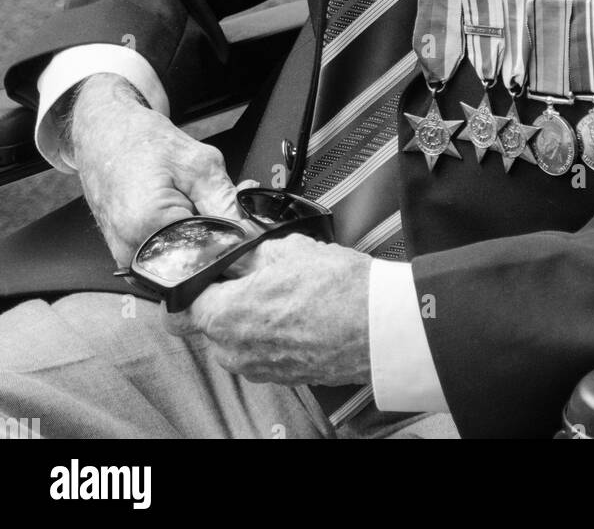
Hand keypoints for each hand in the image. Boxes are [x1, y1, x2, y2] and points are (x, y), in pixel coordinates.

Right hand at [68, 74, 240, 265]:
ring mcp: (127, 259)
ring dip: (200, 235)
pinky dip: (182, 236)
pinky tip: (181, 209)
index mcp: (149, 227)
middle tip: (216, 198)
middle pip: (197, 260)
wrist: (103, 135)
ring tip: (194, 199)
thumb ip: (227, 204)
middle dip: (219, 235)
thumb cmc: (142, 142)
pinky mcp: (127, 258)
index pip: (212, 252)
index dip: (236, 236)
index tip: (243, 215)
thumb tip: (251, 236)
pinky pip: (167, 256)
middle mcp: (132, 252)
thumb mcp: (199, 163)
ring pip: (184, 260)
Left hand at [165, 234, 371, 386]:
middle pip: (208, 323)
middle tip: (251, 274)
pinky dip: (270, 333)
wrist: (379, 327)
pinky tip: (296, 311)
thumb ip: (248, 253)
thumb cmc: (337, 288)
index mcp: (223, 317)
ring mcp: (257, 369)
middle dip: (224, 299)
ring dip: (248, 316)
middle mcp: (233, 351)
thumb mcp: (285, 249)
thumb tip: (233, 251)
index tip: (210, 270)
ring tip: (281, 291)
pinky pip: (260, 351)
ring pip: (235, 338)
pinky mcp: (282, 377)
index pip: (181, 305)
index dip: (196, 282)